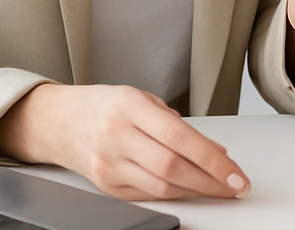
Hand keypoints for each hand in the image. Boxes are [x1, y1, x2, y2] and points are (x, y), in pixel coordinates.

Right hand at [0, 83, 249, 200]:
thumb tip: (215, 151)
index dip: (213, 159)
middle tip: (236, 186)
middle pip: (172, 167)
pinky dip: (175, 194)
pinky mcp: (106, 186)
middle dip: (212, 181)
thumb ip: (177, 124)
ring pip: (162, 187)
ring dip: (197, 191)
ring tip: (220, 189)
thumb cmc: (105, 106)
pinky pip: (148, 196)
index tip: (236, 172)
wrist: (58, 122)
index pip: (180, 138)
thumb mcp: (142, 99)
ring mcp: (108, 164)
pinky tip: (192, 189)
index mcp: (129, 106)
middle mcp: (116, 136)